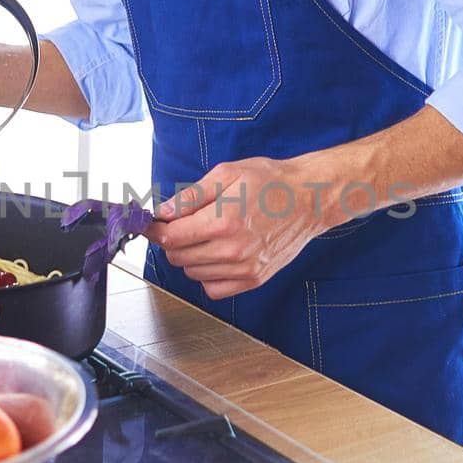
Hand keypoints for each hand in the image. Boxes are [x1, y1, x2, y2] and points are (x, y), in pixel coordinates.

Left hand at [145, 156, 342, 299]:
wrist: (310, 199)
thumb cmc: (271, 182)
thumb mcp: (227, 174)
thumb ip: (191, 196)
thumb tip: (162, 212)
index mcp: (223, 221)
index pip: (170, 237)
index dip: (155, 229)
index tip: (152, 222)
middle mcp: (232, 250)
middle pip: (178, 257)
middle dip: (173, 240)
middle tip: (184, 223)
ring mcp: (244, 268)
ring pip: (192, 273)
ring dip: (191, 256)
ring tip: (207, 234)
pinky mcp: (253, 279)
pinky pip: (213, 288)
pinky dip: (208, 274)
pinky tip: (216, 255)